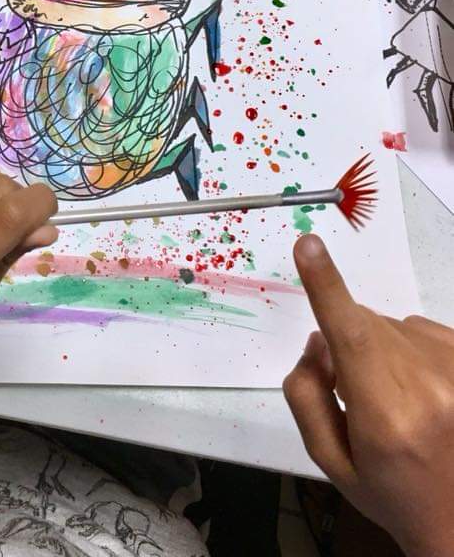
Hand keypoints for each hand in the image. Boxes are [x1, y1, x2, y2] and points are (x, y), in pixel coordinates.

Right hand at [283, 233, 453, 556]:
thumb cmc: (393, 492)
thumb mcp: (331, 460)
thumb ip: (308, 395)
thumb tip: (318, 339)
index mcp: (388, 418)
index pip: (352, 335)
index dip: (327, 287)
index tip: (308, 245)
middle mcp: (430, 388)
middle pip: (365, 325)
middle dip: (348, 343)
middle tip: (359, 394)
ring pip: (391, 326)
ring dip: (381, 350)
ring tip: (400, 401)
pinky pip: (419, 329)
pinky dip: (408, 351)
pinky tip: (422, 391)